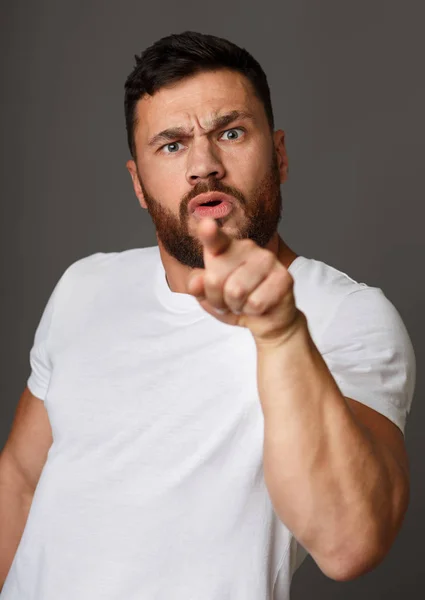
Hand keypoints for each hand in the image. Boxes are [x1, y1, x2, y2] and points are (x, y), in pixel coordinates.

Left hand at [186, 218, 302, 345]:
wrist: (268, 319)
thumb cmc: (236, 303)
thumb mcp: (210, 297)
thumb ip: (198, 288)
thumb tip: (195, 284)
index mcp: (226, 247)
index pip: (215, 240)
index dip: (209, 234)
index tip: (206, 226)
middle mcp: (248, 248)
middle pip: (215, 279)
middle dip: (217, 299)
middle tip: (229, 301)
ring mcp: (267, 260)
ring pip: (236, 292)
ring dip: (236, 306)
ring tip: (245, 303)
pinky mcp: (283, 277)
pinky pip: (256, 303)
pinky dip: (253, 311)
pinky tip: (261, 306)